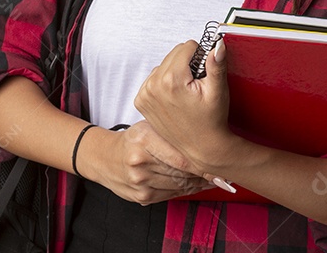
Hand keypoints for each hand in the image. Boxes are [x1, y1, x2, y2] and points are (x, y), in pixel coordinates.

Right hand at [81, 120, 217, 204]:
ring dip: (198, 184)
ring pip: (179, 185)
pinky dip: (187, 191)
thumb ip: (172, 132)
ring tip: (214, 178)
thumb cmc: (133, 140)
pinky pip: (171, 195)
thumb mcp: (149, 127)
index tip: (218, 162)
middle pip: (181, 172)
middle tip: (222, 171)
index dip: (202, 162)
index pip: (180, 156)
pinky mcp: (142, 198)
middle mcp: (140, 162)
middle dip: (203, 173)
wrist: (105, 158)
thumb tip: (205, 139)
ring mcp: (140, 183)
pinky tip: (198, 186)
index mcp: (144, 140)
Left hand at [134, 39, 234, 182]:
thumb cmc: (211, 122)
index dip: (200, 56)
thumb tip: (217, 45)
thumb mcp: (217, 91)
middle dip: (187, 64)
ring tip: (186, 92)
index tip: (204, 73)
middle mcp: (153, 86)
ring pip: (164, 64)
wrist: (201, 147)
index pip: (187, 46)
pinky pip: (154, 77)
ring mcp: (145, 94)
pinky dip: (165, 82)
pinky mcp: (141, 100)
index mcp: (171, 81)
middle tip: (196, 85)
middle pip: (174, 53)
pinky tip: (175, 96)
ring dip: (175, 72)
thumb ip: (216, 64)